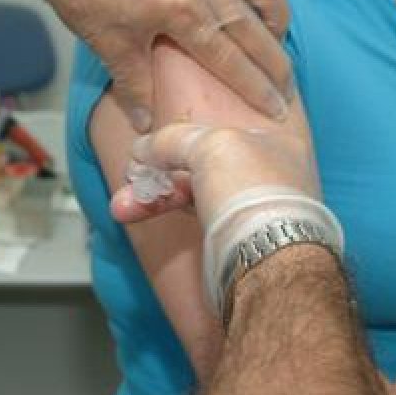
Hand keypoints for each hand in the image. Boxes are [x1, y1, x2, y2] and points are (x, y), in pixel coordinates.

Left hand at [22, 0, 291, 132]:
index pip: (231, 61)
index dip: (257, 89)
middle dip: (276, 63)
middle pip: (255, 30)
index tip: (277, 110)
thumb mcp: (108, 45)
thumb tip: (147, 125)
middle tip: (286, 87)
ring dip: (275, 13)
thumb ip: (135, 86)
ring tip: (273, 35)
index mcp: (181, 12)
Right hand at [108, 123, 318, 227]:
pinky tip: (136, 214)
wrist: (267, 263)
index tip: (146, 150)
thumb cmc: (249, 191)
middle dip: (158, 172)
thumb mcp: (211, 145)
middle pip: (202, 163)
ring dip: (154, 197)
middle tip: (128, 180)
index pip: (219, 132)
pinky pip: (195, 216)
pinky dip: (166, 214)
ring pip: (194, 192)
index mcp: (275, 142)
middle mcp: (268, 174)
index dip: (179, 139)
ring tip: (120, 208)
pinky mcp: (236, 239)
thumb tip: (142, 149)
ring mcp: (252, 208)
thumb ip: (174, 139)